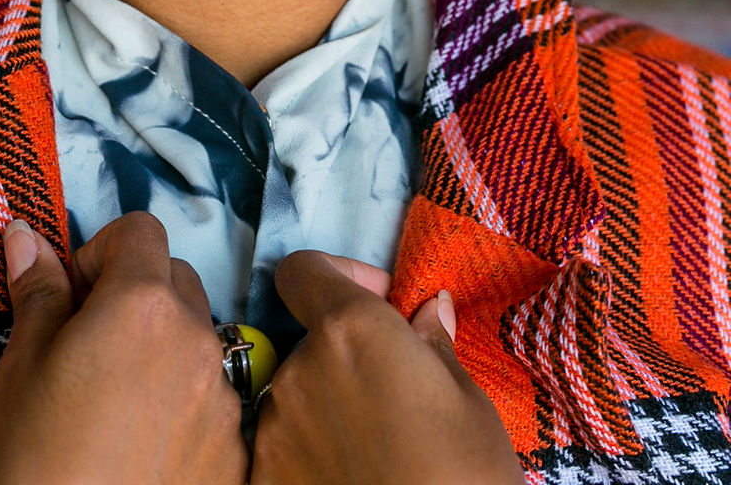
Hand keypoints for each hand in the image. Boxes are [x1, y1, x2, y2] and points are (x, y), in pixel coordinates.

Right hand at [0, 211, 247, 484]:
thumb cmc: (33, 461)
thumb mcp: (20, 368)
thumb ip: (38, 293)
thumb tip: (26, 234)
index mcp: (142, 304)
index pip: (140, 230)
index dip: (99, 252)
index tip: (70, 295)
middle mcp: (196, 339)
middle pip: (175, 279)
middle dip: (133, 294)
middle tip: (87, 345)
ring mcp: (223, 398)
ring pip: (196, 339)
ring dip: (161, 348)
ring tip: (112, 401)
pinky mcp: (235, 452)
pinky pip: (214, 399)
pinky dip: (183, 403)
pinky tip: (141, 443)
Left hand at [252, 252, 524, 484]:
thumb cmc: (466, 478)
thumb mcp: (470, 405)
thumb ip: (434, 347)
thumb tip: (428, 308)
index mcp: (350, 330)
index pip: (303, 270)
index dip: (338, 275)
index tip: (379, 300)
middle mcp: (298, 368)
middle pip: (309, 340)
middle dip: (346, 356)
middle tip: (395, 395)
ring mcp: (274, 429)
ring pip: (296, 395)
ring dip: (328, 406)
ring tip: (378, 448)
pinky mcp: (263, 478)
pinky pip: (282, 446)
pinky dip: (310, 453)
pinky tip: (351, 477)